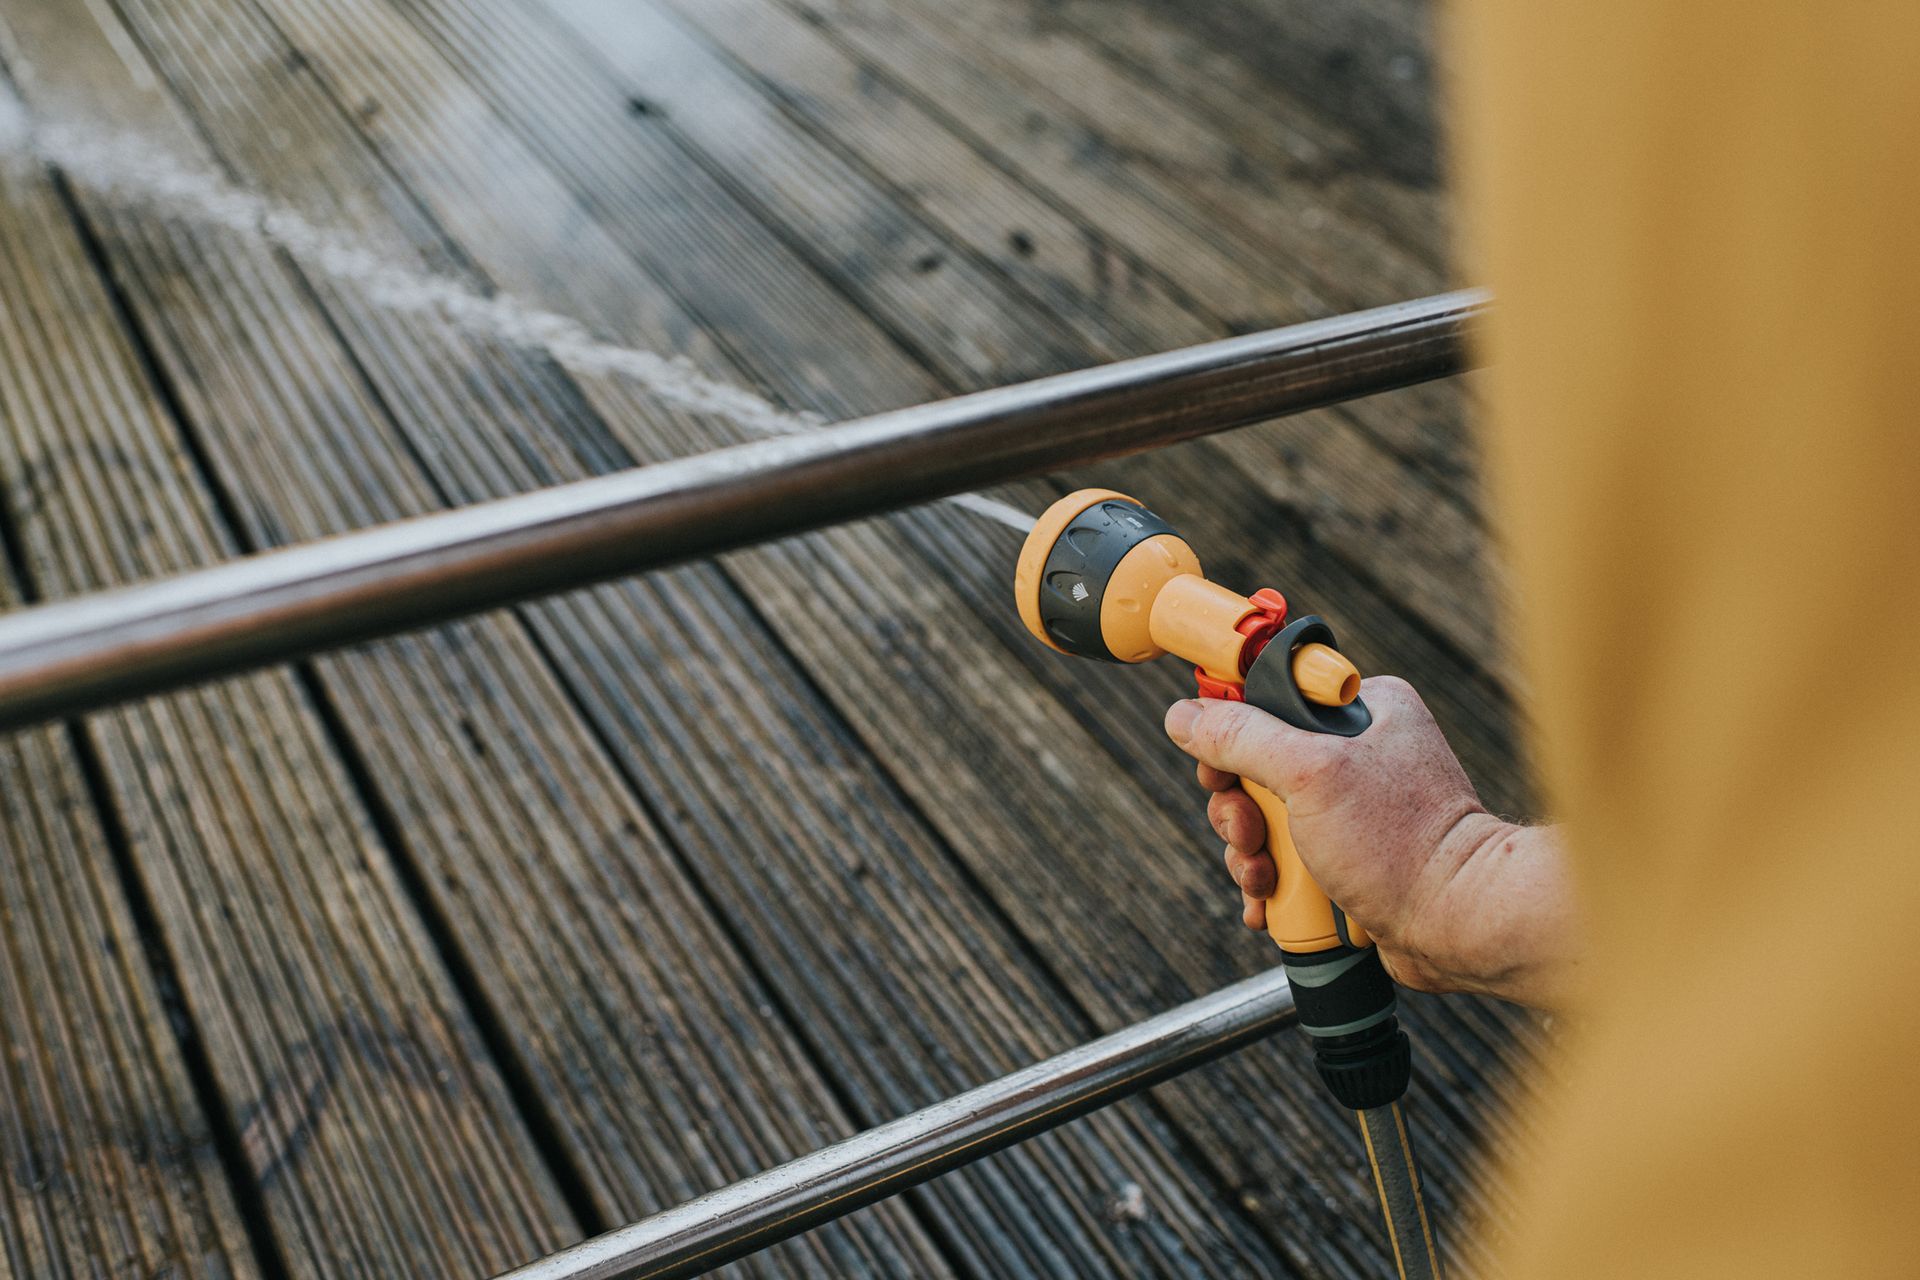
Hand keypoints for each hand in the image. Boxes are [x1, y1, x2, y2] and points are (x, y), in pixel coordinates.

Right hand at [1165, 676, 1581, 1008]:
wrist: (1459, 926)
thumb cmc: (1401, 843)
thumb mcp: (1310, 774)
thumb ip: (1241, 737)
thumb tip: (1184, 714)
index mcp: (1361, 710)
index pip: (1270, 698)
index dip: (1230, 733)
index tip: (1216, 766)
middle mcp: (1359, 753)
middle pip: (1256, 766)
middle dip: (1238, 810)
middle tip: (1246, 834)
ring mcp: (1353, 809)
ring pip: (1266, 819)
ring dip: (1249, 855)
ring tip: (1263, 880)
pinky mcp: (1350, 857)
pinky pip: (1287, 859)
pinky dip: (1270, 885)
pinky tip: (1269, 905)